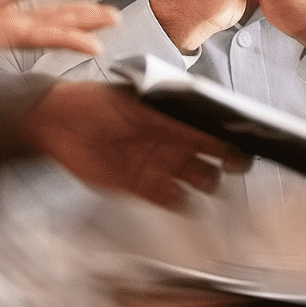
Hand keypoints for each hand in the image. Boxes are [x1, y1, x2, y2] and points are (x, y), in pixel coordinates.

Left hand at [21, 81, 251, 208]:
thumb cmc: (96, 102)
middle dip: (231, 163)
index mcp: (178, 116)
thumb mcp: (137, 101)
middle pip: (217, 157)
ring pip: (201, 181)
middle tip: (232, 165)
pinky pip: (174, 201)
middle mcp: (175, 141)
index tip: (247, 144)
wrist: (59, 124)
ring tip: (206, 183)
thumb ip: (171, 112)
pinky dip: (183, 205)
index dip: (235, 137)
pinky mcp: (144, 187)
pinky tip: (183, 201)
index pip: (217, 128)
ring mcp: (162, 165)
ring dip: (209, 185)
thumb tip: (204, 116)